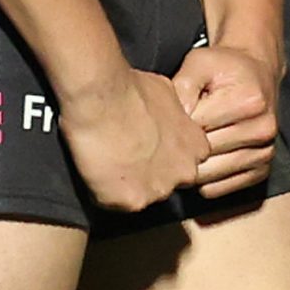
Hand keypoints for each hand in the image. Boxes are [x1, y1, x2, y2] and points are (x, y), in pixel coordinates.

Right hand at [60, 68, 207, 211]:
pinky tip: (93, 168)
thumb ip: (173, 114)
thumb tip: (164, 113)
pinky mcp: (130, 202)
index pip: (184, 164)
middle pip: (165, 184)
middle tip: (123, 154)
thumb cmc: (130, 87)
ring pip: (140, 195)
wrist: (102, 95)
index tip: (145, 146)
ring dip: (125, 182)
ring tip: (104, 159)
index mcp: (196, 149)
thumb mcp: (165, 91)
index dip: (163, 156)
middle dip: (147, 173)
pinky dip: (102, 189)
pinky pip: (113, 202)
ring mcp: (158, 191)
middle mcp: (183, 174)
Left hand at [172, 44, 281, 197]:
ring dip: (191, 165)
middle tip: (169, 135)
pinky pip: (219, 188)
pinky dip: (203, 179)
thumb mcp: (199, 62)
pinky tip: (197, 160)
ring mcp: (264, 154)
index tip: (168, 116)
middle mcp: (262, 130)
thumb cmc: (223, 67)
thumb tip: (169, 119)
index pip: (197, 126)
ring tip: (182, 147)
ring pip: (209, 175)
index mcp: (248, 102)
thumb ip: (182, 86)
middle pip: (203, 154)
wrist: (257, 74)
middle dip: (181, 146)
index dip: (175, 122)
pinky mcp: (260, 171)